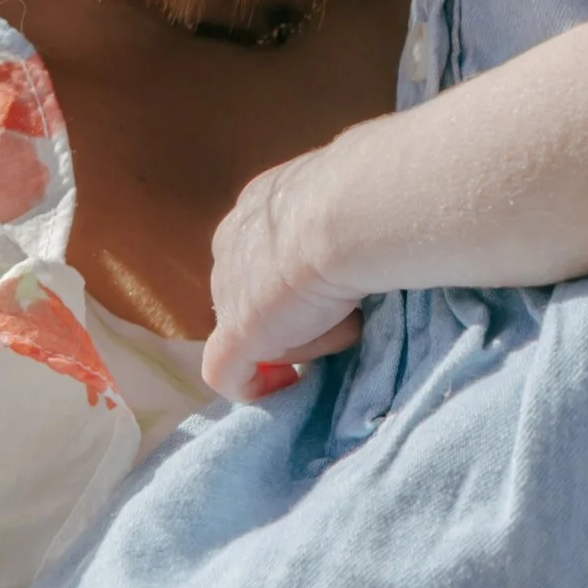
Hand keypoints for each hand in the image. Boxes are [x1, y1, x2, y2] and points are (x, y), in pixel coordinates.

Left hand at [201, 160, 362, 401]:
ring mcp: (230, 289)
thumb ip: (332, 233)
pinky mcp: (236, 332)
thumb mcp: (341, 210)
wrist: (349, 214)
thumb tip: (346, 266)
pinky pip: (227, 372)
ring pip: (253, 328)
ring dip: (297, 337)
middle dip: (291, 312)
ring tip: (344, 322)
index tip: (322, 294)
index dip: (289, 282)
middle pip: (254, 293)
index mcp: (260, 208)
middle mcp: (234, 243)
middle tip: (340, 310)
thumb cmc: (360, 202)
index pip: (262, 255)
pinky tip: (284, 385)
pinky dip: (252, 385)